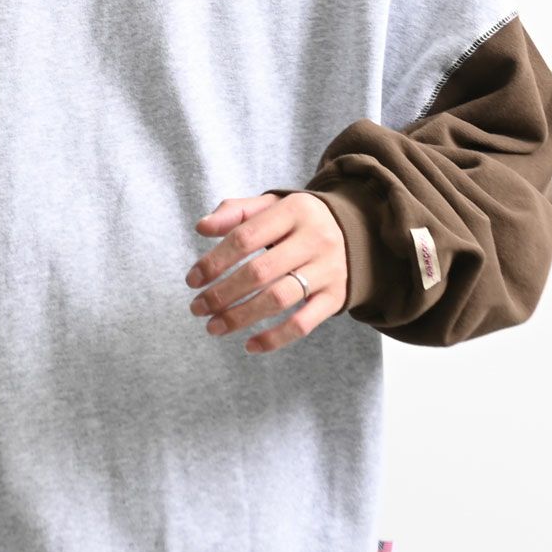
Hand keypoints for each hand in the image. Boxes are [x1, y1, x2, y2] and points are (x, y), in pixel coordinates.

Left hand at [185, 192, 346, 352]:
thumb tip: (201, 228)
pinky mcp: (336, 297)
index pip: (244, 238)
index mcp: (294, 211)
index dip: (214, 261)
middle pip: (259, 272)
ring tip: (213, 327)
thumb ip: (236, 212)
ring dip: (240, 317)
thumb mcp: (272, 205)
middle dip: (222, 294)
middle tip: (197, 308)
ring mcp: (328, 270)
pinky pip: (304, 323)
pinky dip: (275, 338)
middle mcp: (315, 239)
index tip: (192, 280)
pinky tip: (249, 345)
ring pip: (278, 299)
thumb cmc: (299, 221)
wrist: (359, 233)